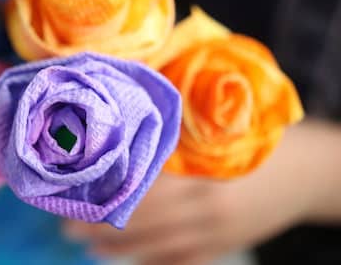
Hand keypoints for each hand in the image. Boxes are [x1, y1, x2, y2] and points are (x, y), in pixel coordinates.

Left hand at [63, 123, 332, 264]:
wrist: (309, 176)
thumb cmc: (262, 144)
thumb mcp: (226, 132)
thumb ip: (183, 134)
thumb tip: (135, 122)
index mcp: (204, 176)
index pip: (145, 187)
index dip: (109, 190)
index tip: (78, 191)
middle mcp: (207, 210)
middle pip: (142, 221)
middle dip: (102, 224)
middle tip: (65, 224)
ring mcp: (215, 234)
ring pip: (155, 247)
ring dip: (117, 247)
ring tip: (84, 243)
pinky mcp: (221, 248)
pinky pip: (178, 261)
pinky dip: (148, 260)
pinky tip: (123, 256)